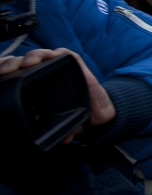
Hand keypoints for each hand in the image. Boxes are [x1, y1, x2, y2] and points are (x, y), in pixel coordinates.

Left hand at [0, 49, 114, 140]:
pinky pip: (64, 54)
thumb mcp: (60, 124)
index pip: (13, 76)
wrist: (98, 111)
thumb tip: (63, 140)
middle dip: (12, 63)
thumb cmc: (72, 115)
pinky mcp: (75, 64)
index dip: (4, 73)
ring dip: (33, 56)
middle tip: (7, 70)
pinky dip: (57, 53)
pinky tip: (53, 55)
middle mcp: (43, 75)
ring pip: (40, 55)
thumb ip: (59, 131)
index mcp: (32, 88)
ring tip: (28, 63)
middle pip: (22, 63)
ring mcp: (59, 68)